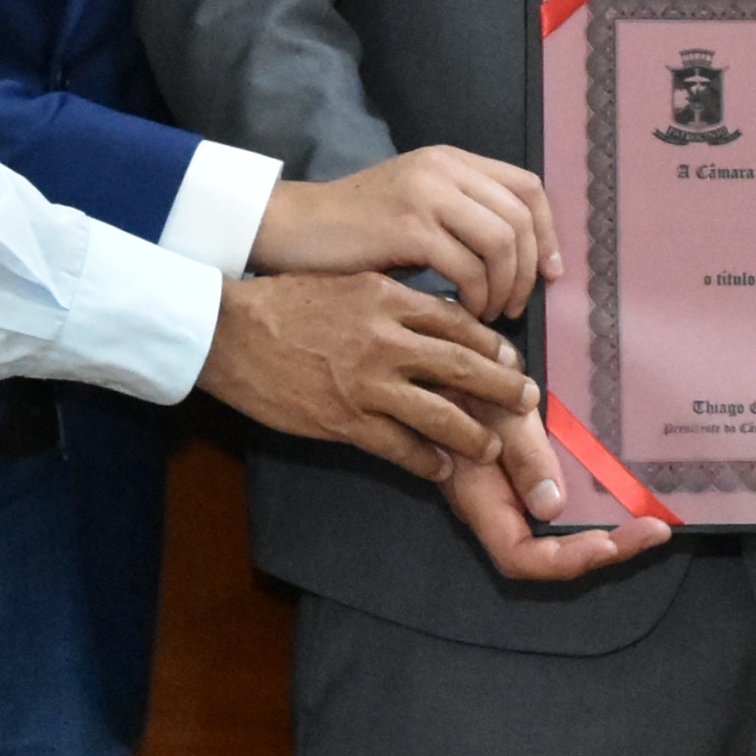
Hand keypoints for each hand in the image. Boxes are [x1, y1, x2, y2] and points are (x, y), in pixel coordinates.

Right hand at [196, 271, 536, 480]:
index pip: (457, 322)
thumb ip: (393, 301)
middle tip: (527, 401)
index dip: (491, 344)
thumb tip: (436, 317)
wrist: (229, 332)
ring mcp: (365, 382)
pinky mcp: (343, 420)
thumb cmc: (286, 304)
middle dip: (502, 387)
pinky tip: (440, 469)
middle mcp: (384, 338)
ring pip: (440, 414)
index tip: (511, 357)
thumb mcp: (350, 285)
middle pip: (462, 366)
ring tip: (491, 446)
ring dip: (473, 435)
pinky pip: (399, 446)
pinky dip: (426, 461)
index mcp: (387, 299)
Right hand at [256, 148, 561, 322]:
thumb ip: (462, 214)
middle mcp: (444, 169)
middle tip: (515, 306)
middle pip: (521, 218)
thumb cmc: (354, 230)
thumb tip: (520, 255)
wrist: (293, 229)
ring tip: (490, 314)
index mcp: (451, 161)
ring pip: (502, 243)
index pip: (528, 187)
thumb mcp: (415, 205)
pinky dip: (477, 297)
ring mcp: (426, 195)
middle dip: (529, 270)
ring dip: (505, 287)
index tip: (550, 273)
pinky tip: (465, 314)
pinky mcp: (408, 228)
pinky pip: (470, 267)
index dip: (549, 232)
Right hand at [442, 389, 675, 581]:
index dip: (567, 559)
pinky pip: (562, 509)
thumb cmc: (466, 382)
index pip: (521, 557)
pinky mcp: (525, 480)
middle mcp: (498, 510)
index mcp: (481, 501)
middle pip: (549, 555)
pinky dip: (595, 511)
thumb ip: (523, 455)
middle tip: (655, 531)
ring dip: (606, 536)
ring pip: (559, 537)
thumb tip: (553, 509)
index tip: (611, 543)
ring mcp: (512, 498)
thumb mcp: (497, 407)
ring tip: (651, 524)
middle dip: (604, 549)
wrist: (446, 366)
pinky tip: (626, 499)